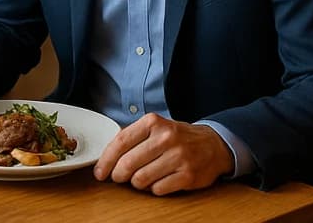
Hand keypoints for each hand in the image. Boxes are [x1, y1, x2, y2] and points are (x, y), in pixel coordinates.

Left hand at [93, 113, 233, 194]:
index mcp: (153, 122)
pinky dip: (153, 189)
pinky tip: (158, 182)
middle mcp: (166, 137)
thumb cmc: (177, 137)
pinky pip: (158, 190)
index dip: (105, 160)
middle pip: (128, 163)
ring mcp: (178, 156)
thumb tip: (106, 158)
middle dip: (118, 175)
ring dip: (137, 183)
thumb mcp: (155, 127)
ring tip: (142, 178)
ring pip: (141, 179)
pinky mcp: (188, 175)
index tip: (99, 172)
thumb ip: (132, 138)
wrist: (213, 144)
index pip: (120, 142)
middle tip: (119, 178)